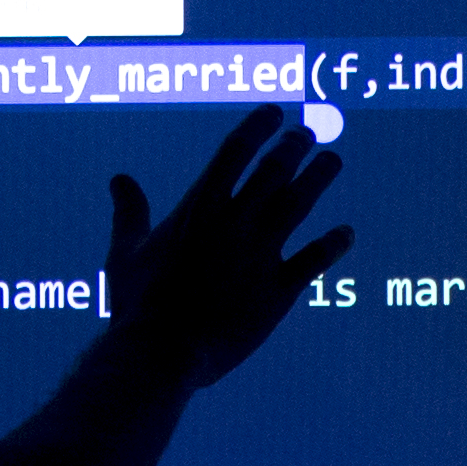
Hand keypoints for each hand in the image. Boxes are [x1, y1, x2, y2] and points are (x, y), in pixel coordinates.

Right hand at [102, 106, 351, 386]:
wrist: (163, 353)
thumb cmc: (137, 305)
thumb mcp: (125, 253)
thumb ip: (129, 213)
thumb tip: (119, 179)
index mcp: (199, 208)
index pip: (235, 151)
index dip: (257, 127)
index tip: (273, 113)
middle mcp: (235, 223)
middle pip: (274, 170)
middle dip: (293, 145)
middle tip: (306, 133)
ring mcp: (261, 255)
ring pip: (300, 203)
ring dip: (319, 177)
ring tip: (333, 159)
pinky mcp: (279, 291)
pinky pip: (315, 259)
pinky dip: (334, 243)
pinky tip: (347, 233)